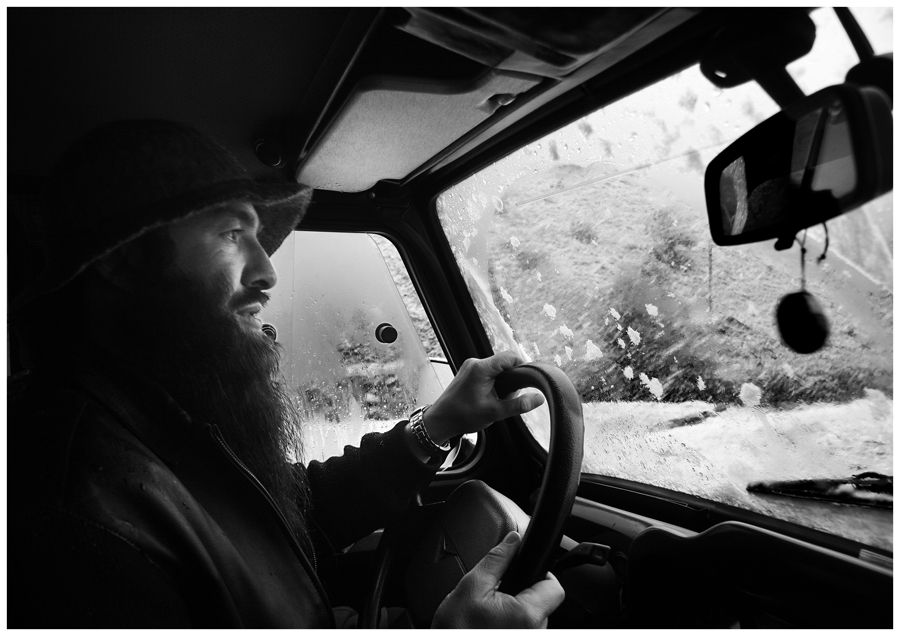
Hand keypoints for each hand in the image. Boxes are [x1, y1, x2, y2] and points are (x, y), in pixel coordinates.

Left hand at [424, 351, 544, 444]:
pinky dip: (494, 383)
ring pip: (498, 368)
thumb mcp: (494, 412)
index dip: (522, 367)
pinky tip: (490, 398)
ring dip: (503, 383)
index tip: (526, 382)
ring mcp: (471, 367)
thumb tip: (538, 399)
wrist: (441, 421)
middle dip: (511, 380)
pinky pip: (489, 372)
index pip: (510, 356)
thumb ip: (518, 405)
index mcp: (481, 368)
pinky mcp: (470, 372)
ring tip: (496, 400)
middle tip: (506, 397)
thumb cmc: (462, 416)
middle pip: (505, 363)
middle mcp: (475, 363)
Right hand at [432, 531, 564, 628]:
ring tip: (494, 610)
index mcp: (526, 615)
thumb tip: (512, 540)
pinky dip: (512, 621)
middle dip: (524, 591)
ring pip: (534, 616)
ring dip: (517, 608)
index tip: (524, 571)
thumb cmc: (456, 629)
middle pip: (544, 602)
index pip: (555, 589)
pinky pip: (525, 628)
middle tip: (500, 592)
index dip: (541, 574)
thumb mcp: (472, 586)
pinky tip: (494, 621)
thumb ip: (497, 560)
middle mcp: (532, 632)